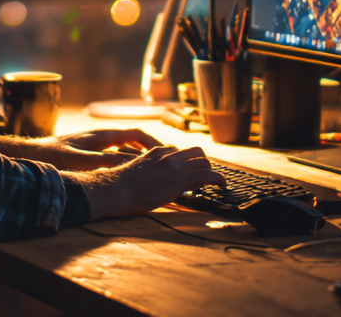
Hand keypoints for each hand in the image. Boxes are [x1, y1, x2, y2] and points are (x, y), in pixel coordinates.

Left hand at [39, 129, 162, 170]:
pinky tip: (125, 175)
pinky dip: (124, 161)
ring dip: (138, 156)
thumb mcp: (84, 161)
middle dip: (150, 149)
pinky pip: (113, 155)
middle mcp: (101, 137)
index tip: (167, 154)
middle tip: (164, 163)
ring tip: (150, 170)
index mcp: (103, 135)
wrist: (31, 155)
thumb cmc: (55, 157)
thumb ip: (109, 161)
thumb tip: (135, 163)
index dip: (154, 143)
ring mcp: (94, 144)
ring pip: (124, 147)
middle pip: (133, 140)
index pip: (137, 134)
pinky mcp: (87, 152)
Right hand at [69, 145, 225, 218]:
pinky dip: (219, 179)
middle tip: (204, 175)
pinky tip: (223, 186)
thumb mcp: (134, 172)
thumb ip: (144, 171)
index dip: (187, 162)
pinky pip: (207, 175)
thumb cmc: (120, 186)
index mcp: (156, 153)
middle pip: (196, 151)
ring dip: (211, 171)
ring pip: (204, 161)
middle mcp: (168, 155)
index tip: (188, 171)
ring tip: (216, 183)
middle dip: (203, 162)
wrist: (117, 188)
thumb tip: (141, 179)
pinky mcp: (181, 179)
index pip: (179, 151)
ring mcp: (175, 166)